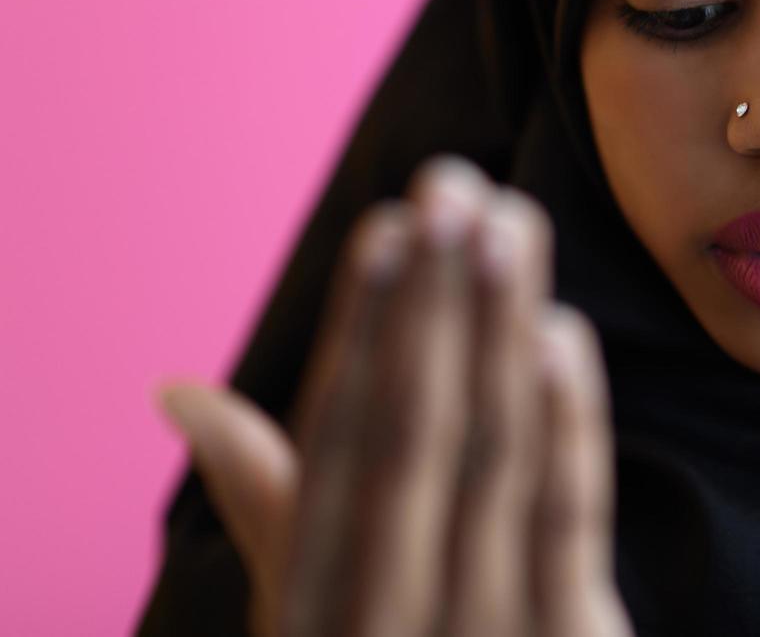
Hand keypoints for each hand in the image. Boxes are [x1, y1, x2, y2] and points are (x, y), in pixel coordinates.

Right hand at [156, 156, 632, 636]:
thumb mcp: (311, 606)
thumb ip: (266, 498)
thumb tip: (178, 389)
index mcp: (315, 597)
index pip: (334, 443)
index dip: (362, 333)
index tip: (388, 227)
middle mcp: (379, 617)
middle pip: (408, 435)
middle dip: (432, 304)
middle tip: (454, 182)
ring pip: (487, 464)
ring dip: (498, 333)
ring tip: (509, 224)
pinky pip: (561, 529)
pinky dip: (565, 427)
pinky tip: (561, 335)